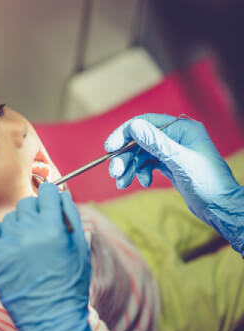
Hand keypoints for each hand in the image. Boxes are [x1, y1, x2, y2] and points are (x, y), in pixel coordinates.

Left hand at [0, 183, 94, 330]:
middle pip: (27, 202)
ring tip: (28, 247)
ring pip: (11, 217)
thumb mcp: (79, 247)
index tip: (50, 203)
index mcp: (54, 227)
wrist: (50, 317)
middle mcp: (29, 231)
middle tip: (41, 230)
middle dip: (36, 212)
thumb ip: (70, 216)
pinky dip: (1, 236)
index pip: (48, 191)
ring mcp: (8, 243)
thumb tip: (60, 195)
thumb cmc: (69, 283)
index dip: (51, 196)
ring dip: (19, 226)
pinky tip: (11, 249)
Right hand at [105, 113, 243, 254]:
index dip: (125, 134)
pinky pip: (148, 164)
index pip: (146, 123)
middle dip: (126, 157)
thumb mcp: (179, 161)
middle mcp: (177, 136)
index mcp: (182, 128)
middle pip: (141, 140)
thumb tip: (134, 126)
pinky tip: (143, 183)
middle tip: (115, 173)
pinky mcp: (171, 165)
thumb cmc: (207, 183)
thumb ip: (156, 143)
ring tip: (122, 183)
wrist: (221, 207)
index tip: (110, 148)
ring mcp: (173, 151)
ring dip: (130, 167)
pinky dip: (141, 173)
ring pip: (142, 154)